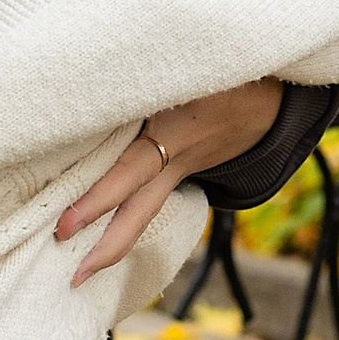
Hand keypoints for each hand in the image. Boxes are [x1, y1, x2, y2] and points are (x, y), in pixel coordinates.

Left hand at [58, 81, 285, 287]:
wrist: (274, 96)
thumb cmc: (225, 70)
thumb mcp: (191, 65)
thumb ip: (148, 70)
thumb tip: (94, 63)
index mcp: (173, 131)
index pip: (130, 172)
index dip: (97, 201)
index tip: (64, 227)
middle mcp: (175, 157)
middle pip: (138, 210)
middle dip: (105, 246)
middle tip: (72, 276)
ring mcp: (181, 167)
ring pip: (145, 211)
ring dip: (114, 244)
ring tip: (83, 272)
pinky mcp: (181, 168)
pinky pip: (149, 197)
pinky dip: (125, 217)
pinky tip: (100, 233)